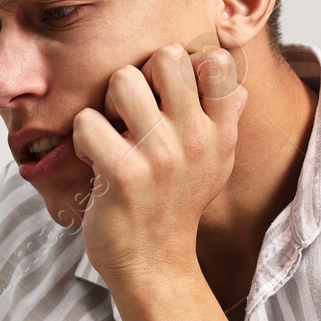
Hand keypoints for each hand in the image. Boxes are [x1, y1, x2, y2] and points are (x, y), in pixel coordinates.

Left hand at [71, 42, 245, 284]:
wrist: (153, 263)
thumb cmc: (175, 205)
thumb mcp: (215, 163)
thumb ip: (226, 119)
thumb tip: (238, 84)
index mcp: (220, 132)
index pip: (216, 60)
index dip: (184, 64)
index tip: (168, 94)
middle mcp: (196, 139)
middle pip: (166, 57)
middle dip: (139, 75)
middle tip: (131, 111)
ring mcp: (161, 156)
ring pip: (123, 79)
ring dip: (107, 103)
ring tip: (111, 132)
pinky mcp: (123, 173)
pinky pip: (88, 121)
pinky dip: (82, 137)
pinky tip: (93, 158)